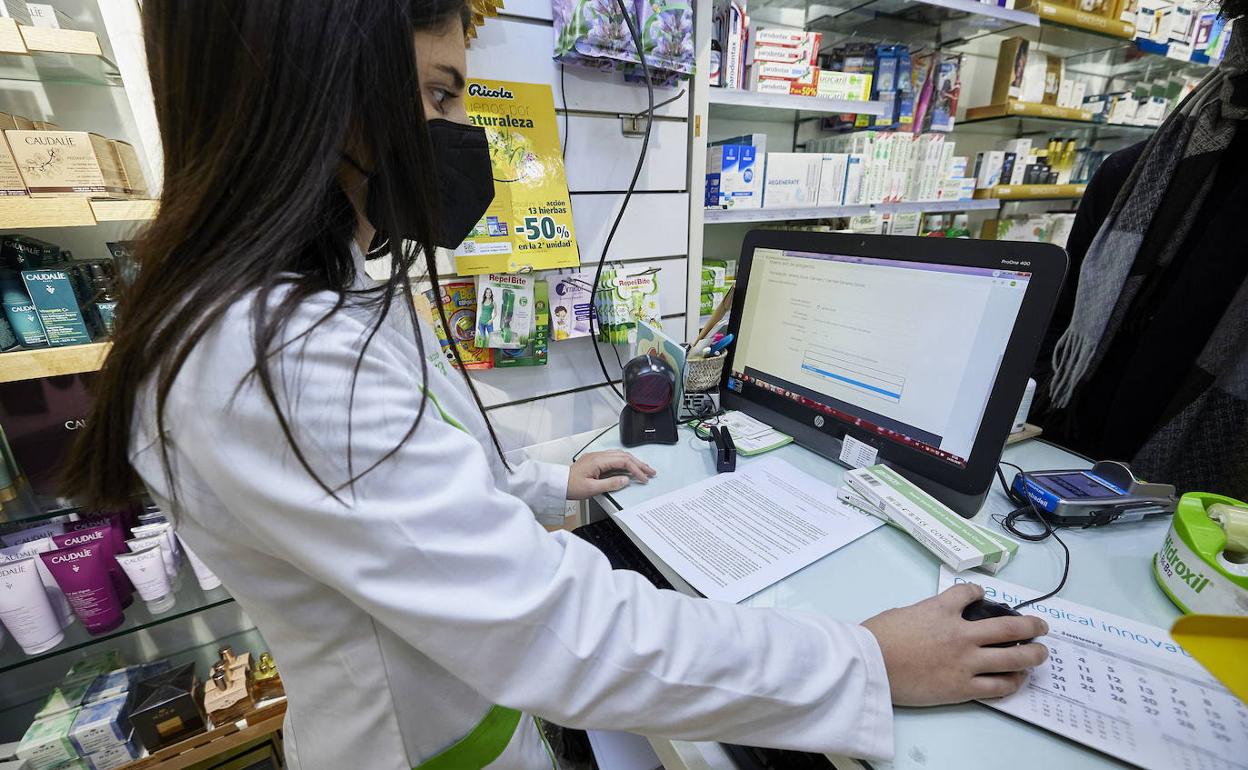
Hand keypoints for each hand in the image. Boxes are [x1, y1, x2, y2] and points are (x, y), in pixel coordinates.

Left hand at [566, 451, 656, 499]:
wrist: (558, 483)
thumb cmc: (570, 486)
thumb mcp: (592, 489)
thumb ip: (610, 484)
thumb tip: (625, 480)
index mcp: (598, 460)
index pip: (623, 462)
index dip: (636, 470)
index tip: (644, 478)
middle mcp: (598, 456)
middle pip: (624, 456)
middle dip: (639, 464)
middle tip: (651, 472)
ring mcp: (597, 457)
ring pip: (620, 456)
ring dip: (634, 462)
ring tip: (644, 469)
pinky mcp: (596, 461)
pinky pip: (615, 458)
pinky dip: (626, 462)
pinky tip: (630, 467)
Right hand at [862, 583, 1048, 706]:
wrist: (871, 664)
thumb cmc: (879, 636)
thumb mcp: (903, 613)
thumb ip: (924, 614)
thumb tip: (931, 621)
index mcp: (943, 610)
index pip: (970, 593)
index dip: (979, 592)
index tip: (982, 595)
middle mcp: (962, 634)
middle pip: (1008, 628)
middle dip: (1030, 626)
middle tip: (1040, 627)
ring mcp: (965, 662)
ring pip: (1013, 658)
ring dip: (1032, 654)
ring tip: (1040, 653)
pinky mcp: (962, 687)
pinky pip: (998, 686)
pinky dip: (1012, 682)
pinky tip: (1017, 679)